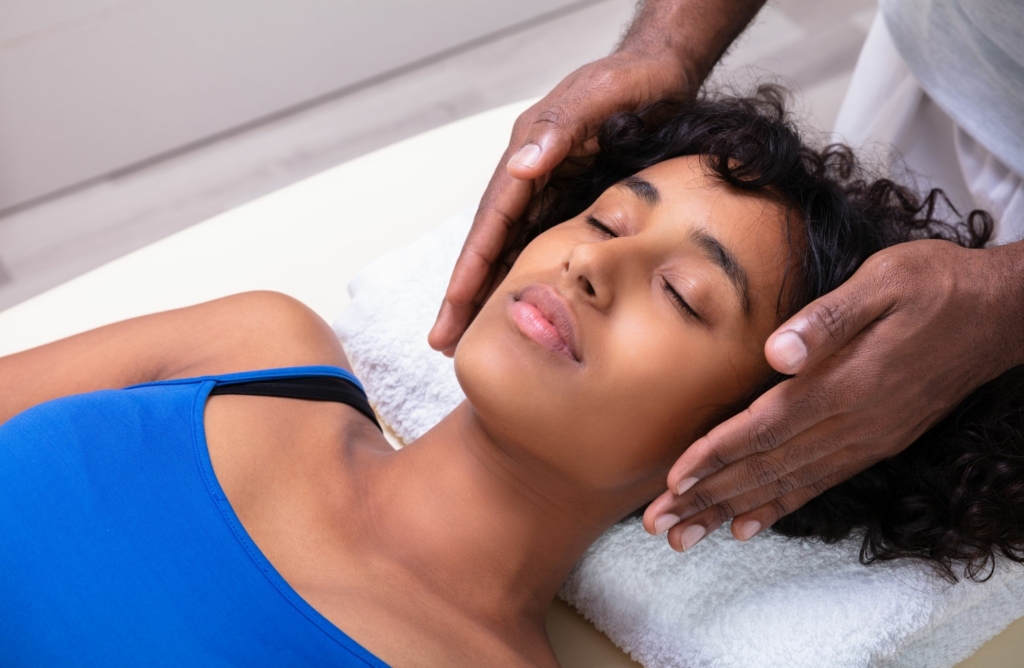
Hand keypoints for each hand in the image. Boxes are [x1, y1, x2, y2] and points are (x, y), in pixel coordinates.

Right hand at [427, 52, 692, 355]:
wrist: (663, 72)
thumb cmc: (634, 81)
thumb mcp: (601, 95)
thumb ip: (561, 127)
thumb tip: (521, 166)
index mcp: (528, 153)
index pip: (491, 222)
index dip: (471, 268)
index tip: (454, 308)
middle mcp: (528, 176)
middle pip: (489, 244)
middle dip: (464, 294)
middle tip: (442, 342)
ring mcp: (545, 190)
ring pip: (508, 250)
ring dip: (486, 293)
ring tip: (465, 338)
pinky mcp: (566, 199)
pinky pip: (536, 245)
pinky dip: (520, 277)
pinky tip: (515, 307)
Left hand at [643, 239, 1023, 550]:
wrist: (1003, 314)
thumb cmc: (937, 285)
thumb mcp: (884, 281)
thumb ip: (829, 318)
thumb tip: (777, 352)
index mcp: (848, 383)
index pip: (767, 427)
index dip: (718, 454)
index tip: (674, 480)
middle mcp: (855, 422)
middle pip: (767, 467)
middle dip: (709, 496)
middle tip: (661, 525)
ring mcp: (868, 439)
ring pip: (788, 483)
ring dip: (733, 510)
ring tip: (688, 535)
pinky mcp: (877, 442)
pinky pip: (819, 483)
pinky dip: (779, 507)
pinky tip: (747, 525)